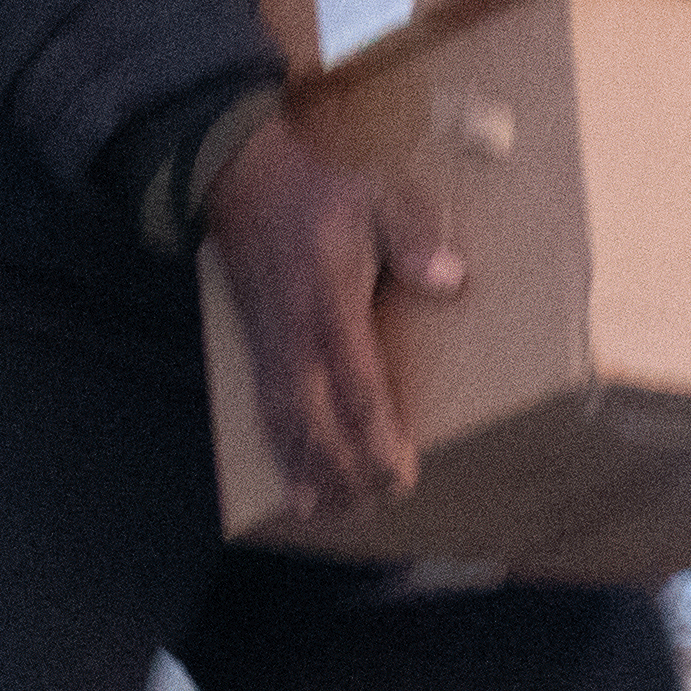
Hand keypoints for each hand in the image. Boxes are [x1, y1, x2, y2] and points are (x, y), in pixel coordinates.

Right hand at [208, 118, 464, 509]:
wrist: (240, 180)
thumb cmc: (316, 191)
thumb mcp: (375, 197)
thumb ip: (414, 237)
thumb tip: (451, 280)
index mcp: (330, 303)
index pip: (356, 385)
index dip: (376, 436)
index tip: (400, 472)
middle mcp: (295, 336)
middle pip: (317, 422)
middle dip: (345, 470)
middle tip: (379, 502)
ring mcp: (270, 347)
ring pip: (286, 426)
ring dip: (312, 473)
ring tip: (338, 510)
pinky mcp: (255, 350)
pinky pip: (266, 414)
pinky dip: (280, 456)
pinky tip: (296, 489)